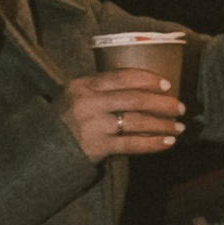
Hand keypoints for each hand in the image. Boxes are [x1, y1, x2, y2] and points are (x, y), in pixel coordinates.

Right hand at [62, 68, 186, 164]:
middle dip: (163, 104)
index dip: (148, 79)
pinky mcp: (97, 147)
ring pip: (137, 122)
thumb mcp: (79, 94)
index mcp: (84, 85)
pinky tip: (168, 142)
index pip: (122, 77)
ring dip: (163, 125)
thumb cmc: (69, 117)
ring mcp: (93, 126)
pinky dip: (153, 143)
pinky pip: (132, 144)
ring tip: (180, 127)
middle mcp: (88, 103)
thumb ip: (104, 88)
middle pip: (135, 100)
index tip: (168, 84)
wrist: (43, 146)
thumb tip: (146, 87)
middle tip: (181, 108)